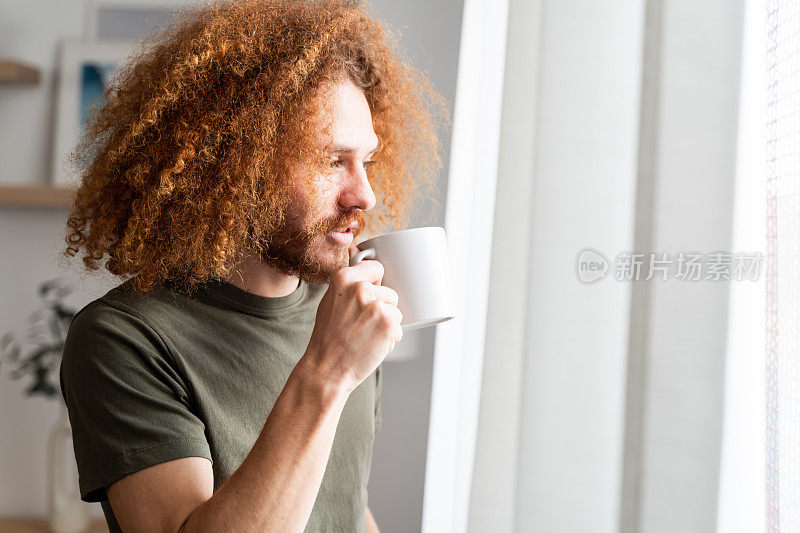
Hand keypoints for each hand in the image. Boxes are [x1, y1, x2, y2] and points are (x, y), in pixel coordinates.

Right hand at [303, 245, 402, 392]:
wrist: (326, 369)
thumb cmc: (328, 339)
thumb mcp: (330, 301)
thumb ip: (349, 284)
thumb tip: (367, 264)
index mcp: (344, 278)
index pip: (376, 268)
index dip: (376, 285)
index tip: (370, 297)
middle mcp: (360, 288)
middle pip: (390, 292)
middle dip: (382, 309)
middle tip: (362, 325)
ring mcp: (376, 305)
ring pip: (395, 311)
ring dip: (386, 325)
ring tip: (365, 336)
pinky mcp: (388, 323)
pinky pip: (399, 328)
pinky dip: (390, 339)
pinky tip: (371, 345)